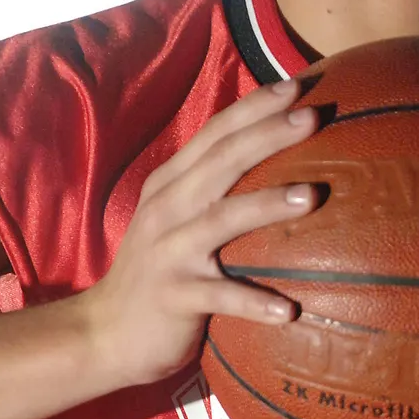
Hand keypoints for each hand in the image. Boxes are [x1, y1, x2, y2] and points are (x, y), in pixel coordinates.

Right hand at [82, 80, 319, 387]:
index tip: (298, 86)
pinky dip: (253, 301)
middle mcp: (168, 208)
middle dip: (267, 135)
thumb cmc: (158, 269)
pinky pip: (219, 296)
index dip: (254, 107)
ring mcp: (168, 252)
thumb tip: (269, 154)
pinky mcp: (173, 296)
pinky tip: (289, 310)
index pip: (215, 134)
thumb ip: (210, 185)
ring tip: (312, 195)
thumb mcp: (176, 217)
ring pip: (222, 220)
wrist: (105, 332)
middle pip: (221, 161)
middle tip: (313, 116)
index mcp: (171, 183)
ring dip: (267, 205)